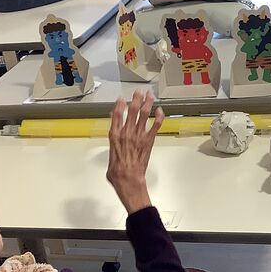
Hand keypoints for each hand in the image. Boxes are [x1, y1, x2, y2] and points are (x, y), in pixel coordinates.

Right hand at [107, 89, 164, 213]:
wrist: (129, 181)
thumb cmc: (117, 173)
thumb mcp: (110, 157)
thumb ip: (113, 146)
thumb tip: (115, 141)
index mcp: (114, 136)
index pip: (116, 115)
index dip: (119, 105)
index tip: (122, 98)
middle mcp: (126, 133)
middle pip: (132, 111)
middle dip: (136, 99)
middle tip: (139, 91)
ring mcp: (138, 136)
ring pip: (143, 115)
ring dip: (147, 103)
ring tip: (150, 95)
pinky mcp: (149, 141)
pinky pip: (155, 126)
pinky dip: (159, 117)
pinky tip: (160, 110)